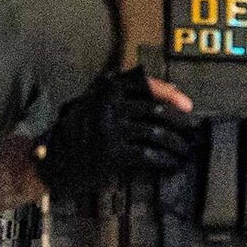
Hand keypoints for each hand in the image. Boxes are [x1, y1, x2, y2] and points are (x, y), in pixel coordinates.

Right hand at [37, 67, 194, 198]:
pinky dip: (163, 159)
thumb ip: (124, 93)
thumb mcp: (95, 102)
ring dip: (175, 143)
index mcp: (105, 88)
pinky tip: (170, 163)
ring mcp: (110, 128)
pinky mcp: (113, 152)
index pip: (145, 84)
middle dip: (178, 122)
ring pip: (155, 132)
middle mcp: (108, 104)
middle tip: (189, 132)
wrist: (56, 160)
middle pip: (155, 109)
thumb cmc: (80, 131)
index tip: (187, 105)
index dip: (170, 94)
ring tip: (183, 150)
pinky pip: (148, 154)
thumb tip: (170, 89)